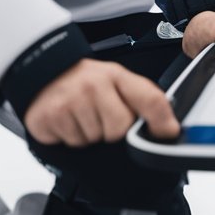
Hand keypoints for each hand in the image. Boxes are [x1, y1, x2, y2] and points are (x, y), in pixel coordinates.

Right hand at [23, 58, 178, 145]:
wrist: (45, 71)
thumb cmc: (85, 80)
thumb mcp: (117, 80)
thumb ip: (142, 99)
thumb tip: (168, 127)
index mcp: (116, 76)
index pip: (148, 98)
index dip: (162, 120)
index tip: (169, 132)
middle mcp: (93, 86)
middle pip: (119, 129)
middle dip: (112, 130)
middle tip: (101, 115)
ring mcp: (70, 101)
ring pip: (94, 139)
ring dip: (90, 135)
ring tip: (82, 115)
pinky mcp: (50, 117)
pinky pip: (73, 143)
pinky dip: (72, 137)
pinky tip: (68, 120)